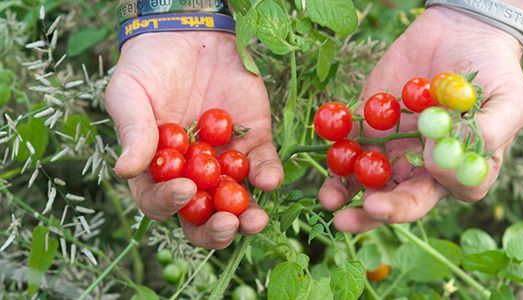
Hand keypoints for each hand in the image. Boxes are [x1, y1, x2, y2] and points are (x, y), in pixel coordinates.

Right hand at [105, 32, 282, 248]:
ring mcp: (223, 161)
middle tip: (226, 225)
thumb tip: (124, 170)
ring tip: (255, 221)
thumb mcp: (129, 95)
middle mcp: (191, 174)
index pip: (160, 202)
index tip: (185, 190)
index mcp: (157, 171)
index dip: (170, 204)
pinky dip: (267, 174)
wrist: (188, 35)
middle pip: (202, 216)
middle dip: (214, 228)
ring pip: (236, 199)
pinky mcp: (252, 141)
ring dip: (248, 215)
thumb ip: (133, 131)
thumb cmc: (148, 67)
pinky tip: (269, 179)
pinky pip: (262, 164)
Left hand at [318, 7, 522, 231]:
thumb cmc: (497, 73)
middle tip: (346, 220)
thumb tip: (438, 157)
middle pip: (391, 199)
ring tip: (328, 198)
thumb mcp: (511, 102)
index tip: (395, 191)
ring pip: (363, 177)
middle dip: (369, 213)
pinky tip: (326, 149)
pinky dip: (334, 147)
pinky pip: (347, 139)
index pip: (429, 200)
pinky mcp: (369, 121)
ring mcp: (391, 145)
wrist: (465, 32)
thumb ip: (488, 133)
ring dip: (342, 190)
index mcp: (452, 172)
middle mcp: (418, 166)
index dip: (409, 204)